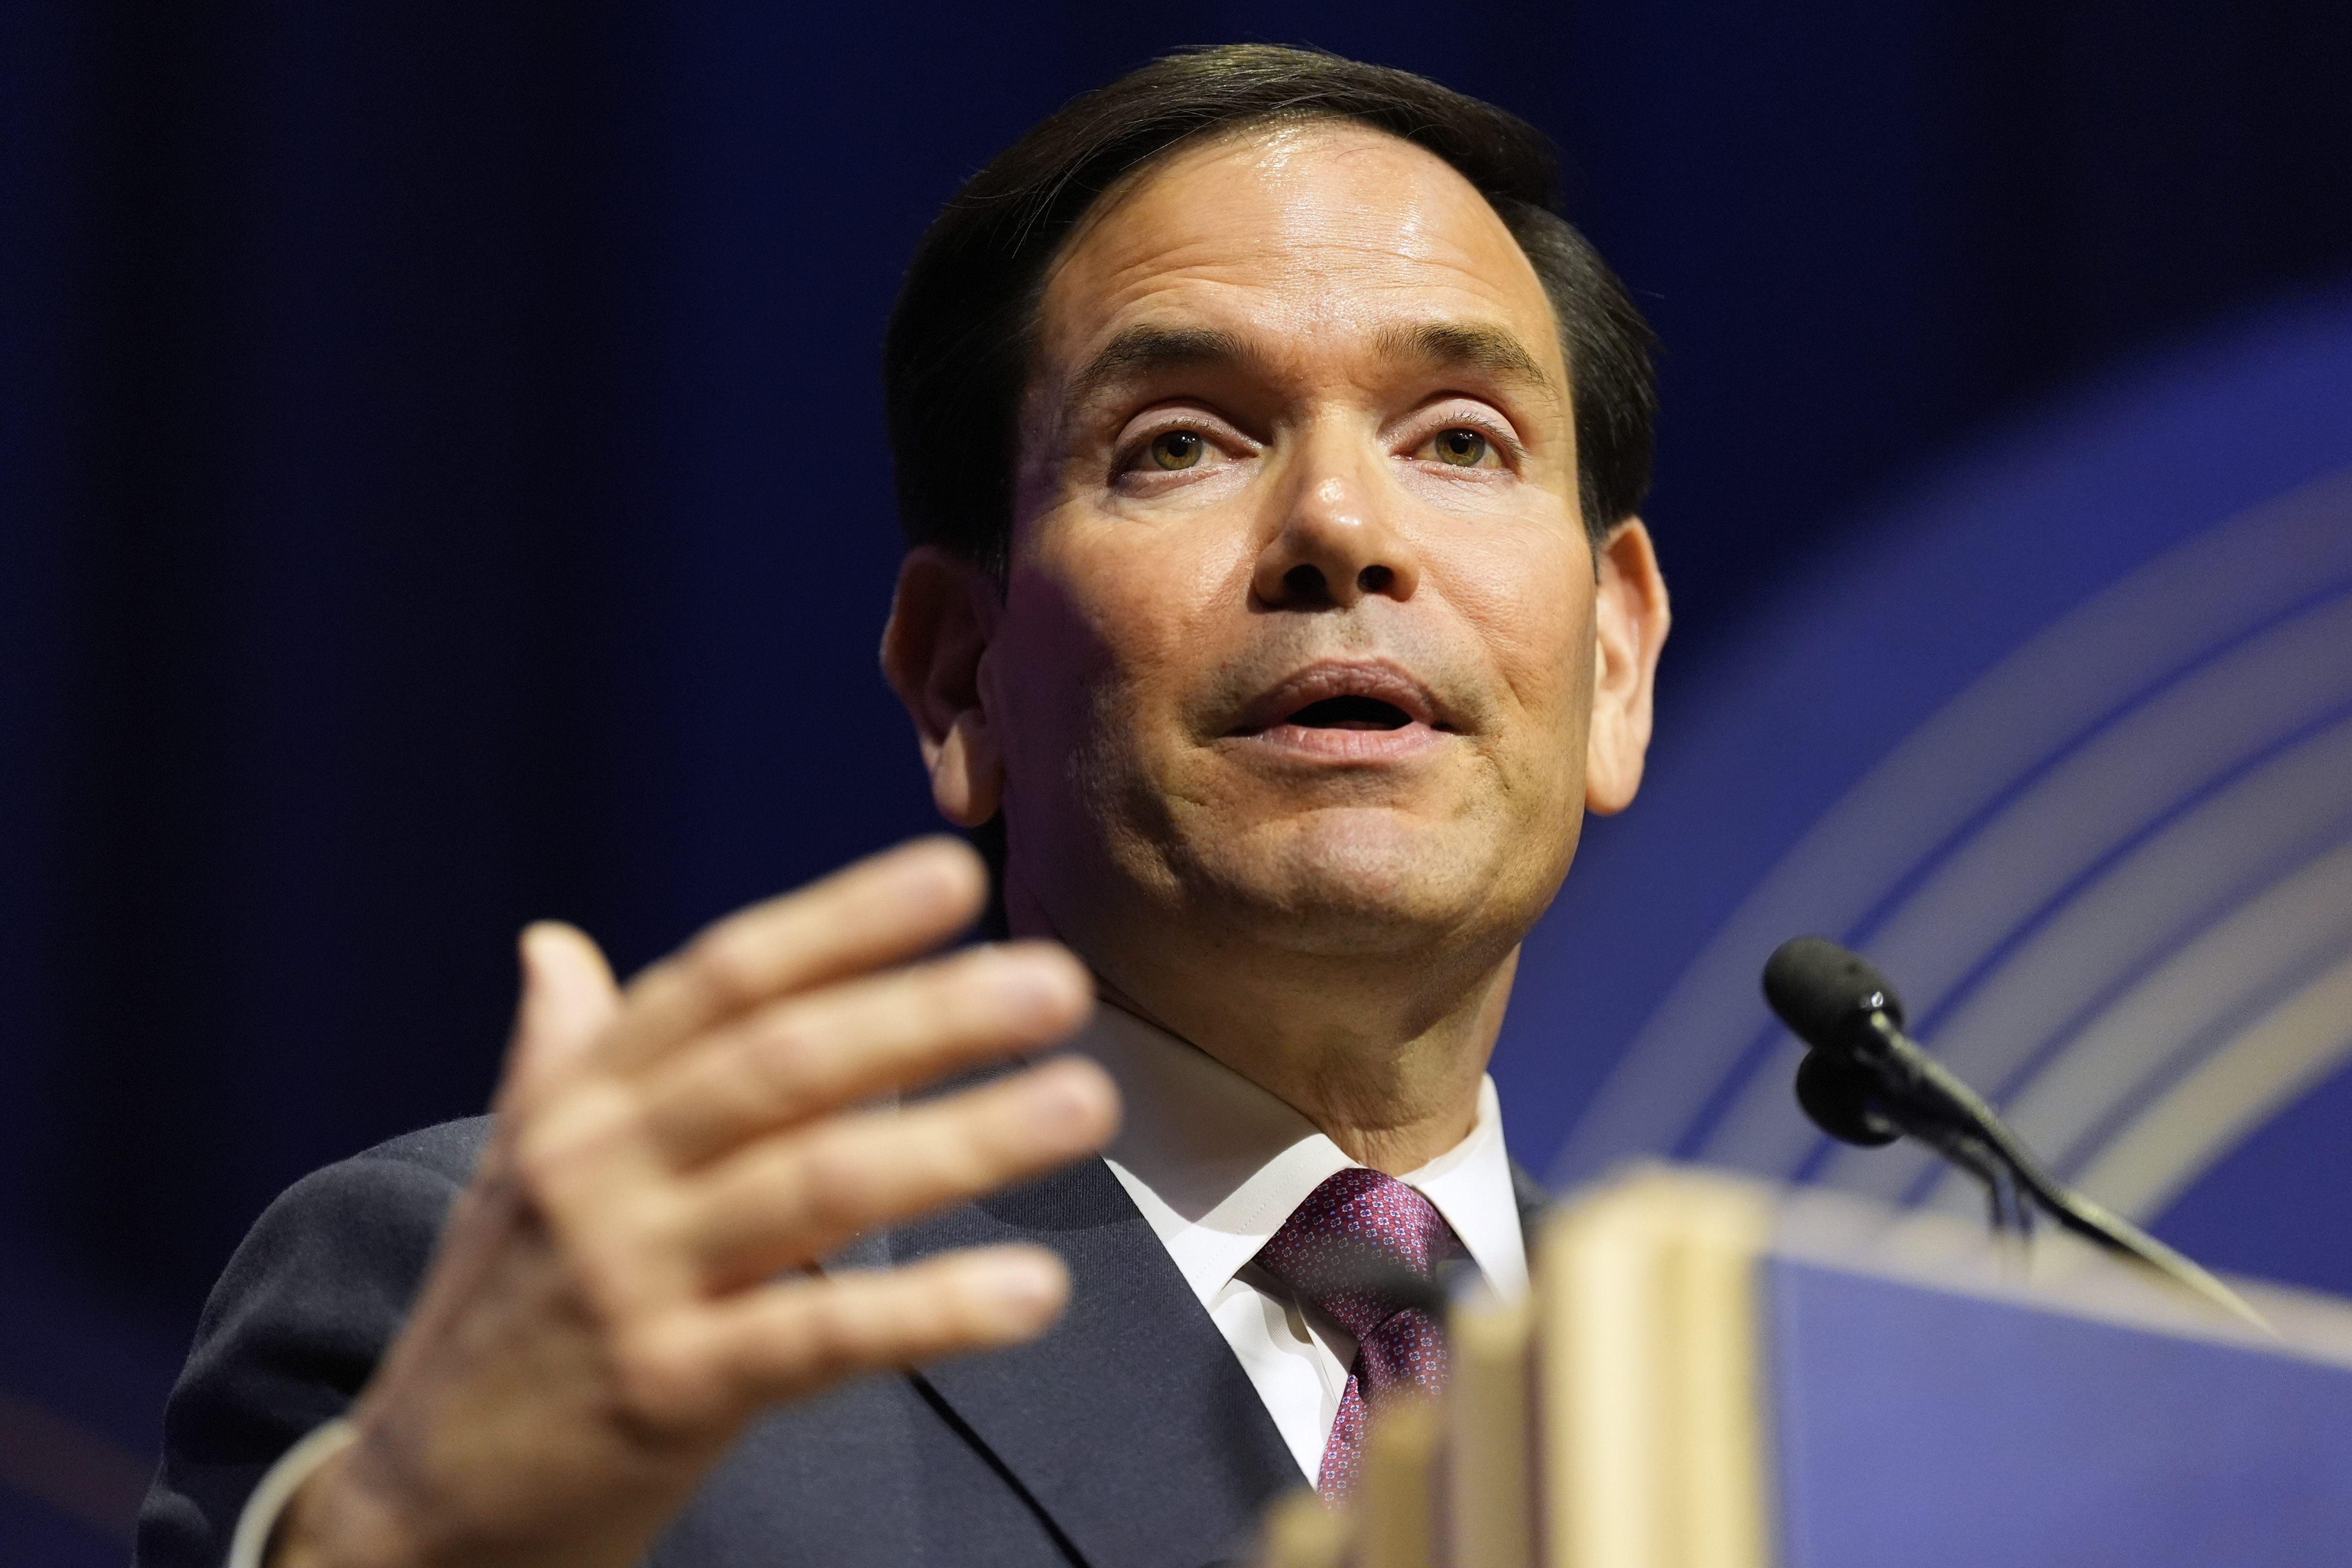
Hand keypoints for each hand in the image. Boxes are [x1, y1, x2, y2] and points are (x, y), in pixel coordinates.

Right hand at [270, 837, 1113, 1567]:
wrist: (419, 1511)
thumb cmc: (502, 1319)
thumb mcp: (516, 1173)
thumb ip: (559, 1056)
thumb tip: (551, 942)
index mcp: (583, 1105)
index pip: (724, 981)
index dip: (841, 921)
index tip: (954, 875)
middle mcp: (601, 1172)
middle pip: (785, 1063)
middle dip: (928, 1012)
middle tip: (1058, 981)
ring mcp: (630, 1280)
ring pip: (819, 1185)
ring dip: (963, 1141)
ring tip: (1083, 1101)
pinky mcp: (664, 1393)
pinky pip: (817, 1337)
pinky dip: (931, 1311)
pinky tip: (1034, 1291)